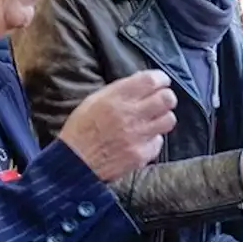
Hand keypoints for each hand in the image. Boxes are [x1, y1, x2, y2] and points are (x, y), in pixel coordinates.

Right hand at [58, 71, 176, 181]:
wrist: (74, 162)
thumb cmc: (81, 129)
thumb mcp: (94, 100)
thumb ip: (120, 91)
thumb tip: (142, 84)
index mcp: (116, 97)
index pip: (152, 80)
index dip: (161, 79)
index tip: (161, 82)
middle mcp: (130, 114)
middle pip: (167, 99)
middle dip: (167, 98)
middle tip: (161, 101)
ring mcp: (138, 136)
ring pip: (169, 120)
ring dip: (163, 118)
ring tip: (153, 121)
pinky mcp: (141, 154)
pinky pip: (158, 142)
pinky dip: (153, 140)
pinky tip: (142, 140)